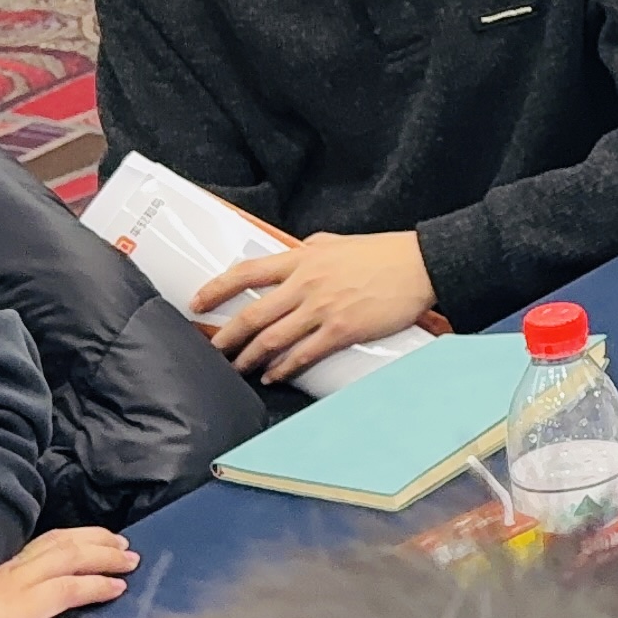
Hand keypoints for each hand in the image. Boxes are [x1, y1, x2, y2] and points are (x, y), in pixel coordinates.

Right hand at [0, 528, 137, 617]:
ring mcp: (13, 585)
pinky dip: (96, 585)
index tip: (92, 539)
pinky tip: (116, 587)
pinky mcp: (18, 606)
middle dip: (96, 541)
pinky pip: (69, 588)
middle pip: (61, 543)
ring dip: (105, 557)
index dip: (69, 540)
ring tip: (130, 559)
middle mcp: (4, 569)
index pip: (37, 546)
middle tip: (122, 543)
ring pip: (72, 558)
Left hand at [197, 230, 436, 382]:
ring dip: (250, 357)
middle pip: (254, 314)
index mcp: (303, 258)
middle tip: (213, 349)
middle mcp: (306, 284)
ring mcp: (323, 308)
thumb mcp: (338, 242)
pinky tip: (274, 375)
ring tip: (238, 368)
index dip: (216, 289)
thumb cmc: (384, 252)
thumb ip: (310, 250)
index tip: (197, 302)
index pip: (247, 273)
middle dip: (227, 335)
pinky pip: (304, 354)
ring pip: (273, 338)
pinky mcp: (342, 330)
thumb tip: (291, 256)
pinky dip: (284, 368)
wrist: (421, 264)